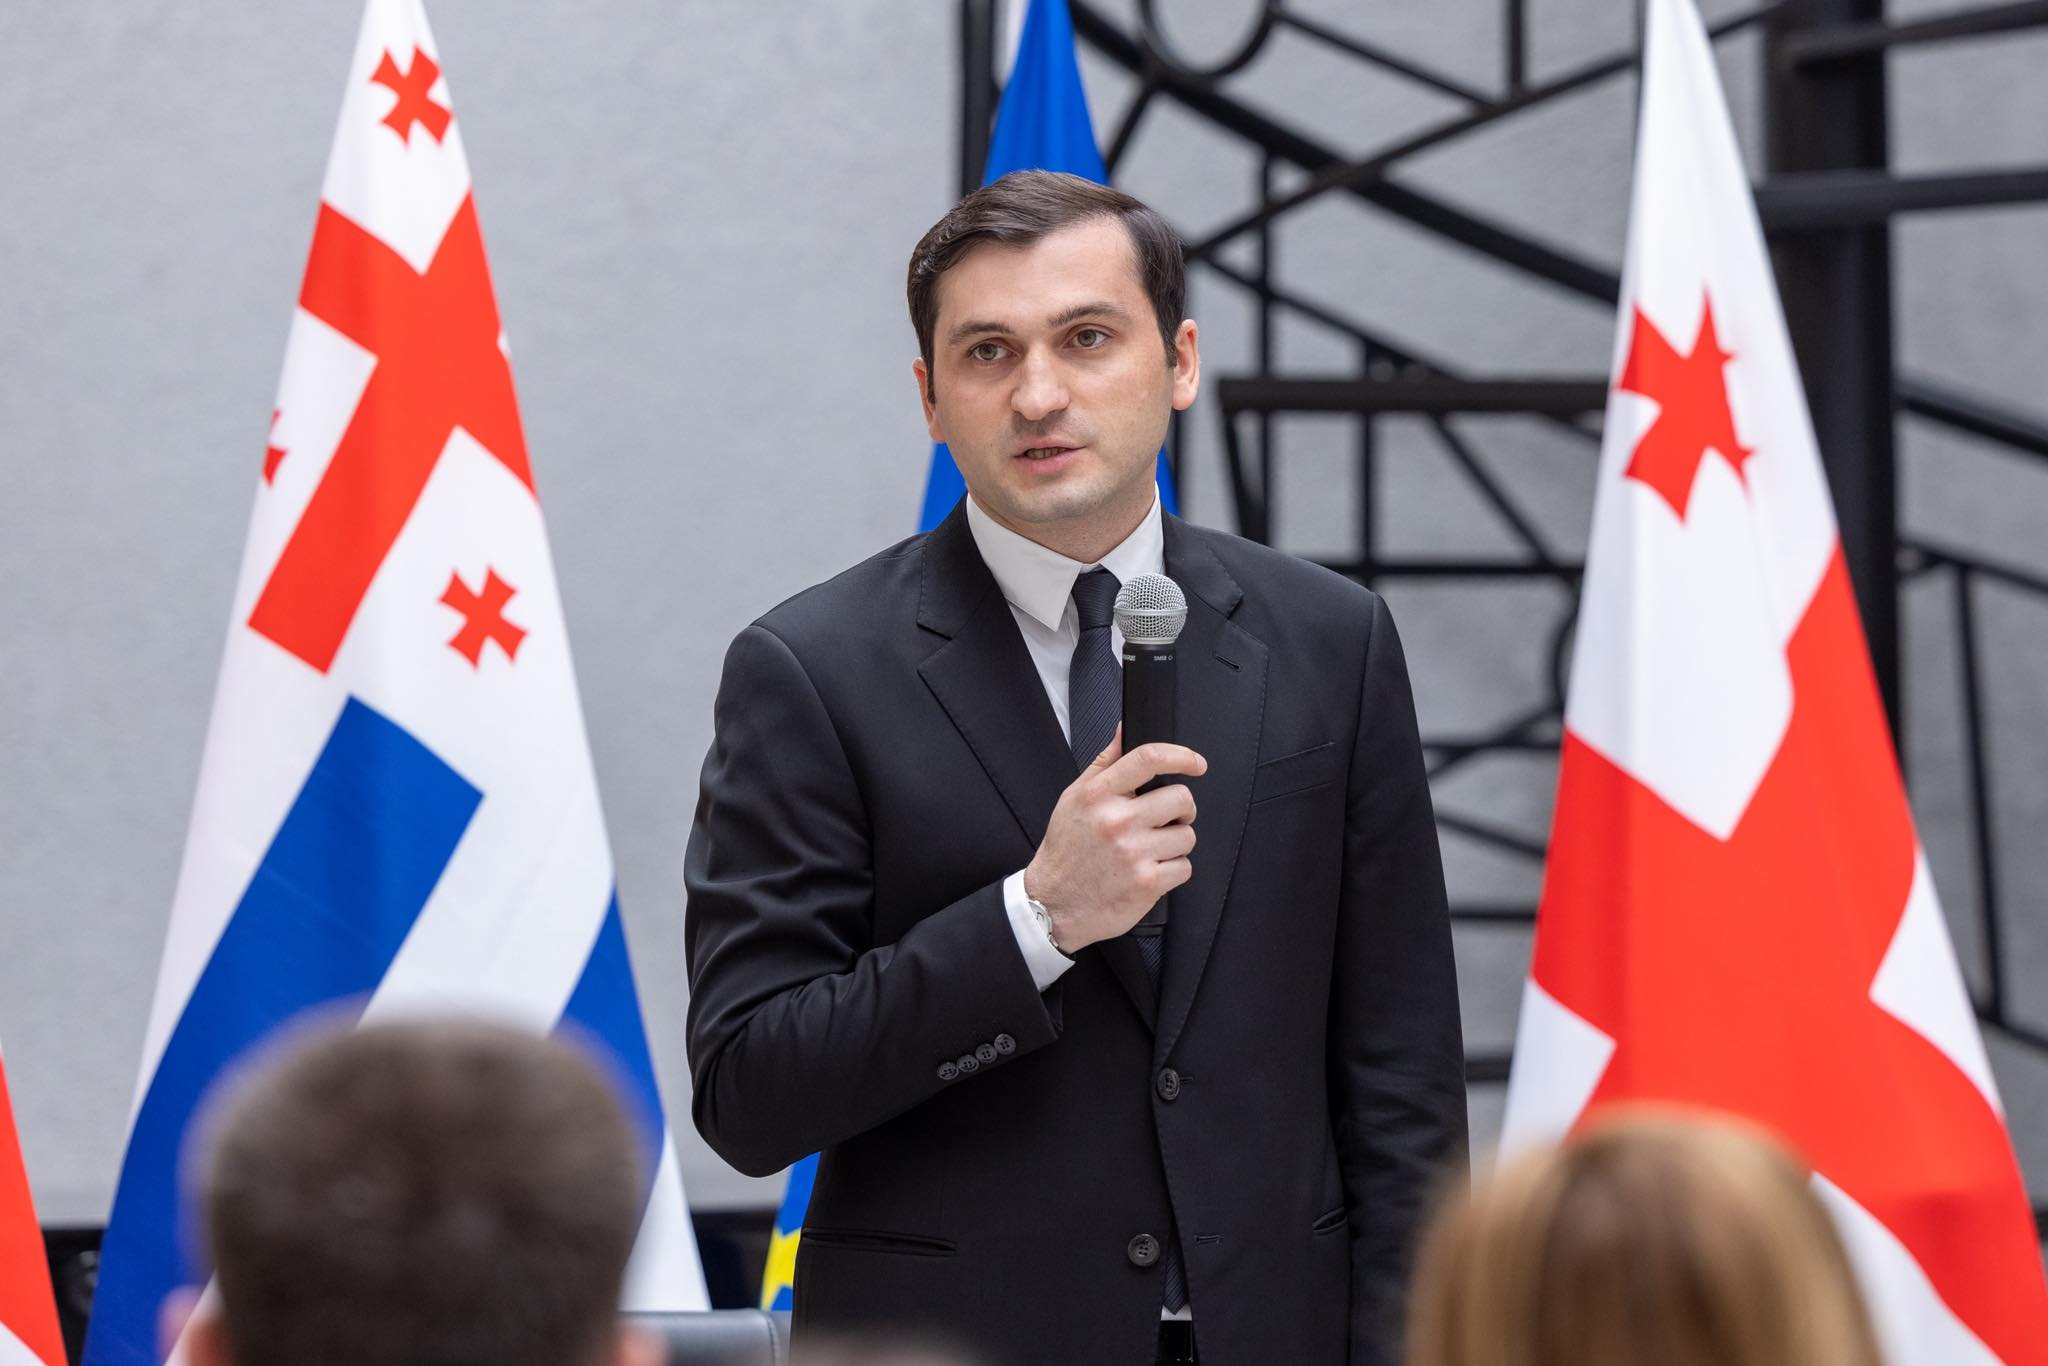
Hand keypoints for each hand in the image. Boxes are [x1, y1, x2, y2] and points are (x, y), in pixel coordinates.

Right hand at [1024, 726, 1206, 953]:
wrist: (1052, 905)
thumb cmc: (1066, 850)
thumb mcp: (1074, 799)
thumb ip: (1104, 763)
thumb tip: (1125, 729)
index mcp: (1098, 795)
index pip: (1149, 759)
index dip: (1182, 756)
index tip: (1196, 764)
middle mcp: (1116, 821)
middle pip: (1181, 799)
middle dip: (1181, 810)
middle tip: (1165, 820)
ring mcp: (1133, 853)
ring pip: (1187, 836)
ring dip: (1175, 843)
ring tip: (1149, 850)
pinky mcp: (1147, 883)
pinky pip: (1184, 867)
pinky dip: (1172, 870)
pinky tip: (1149, 872)